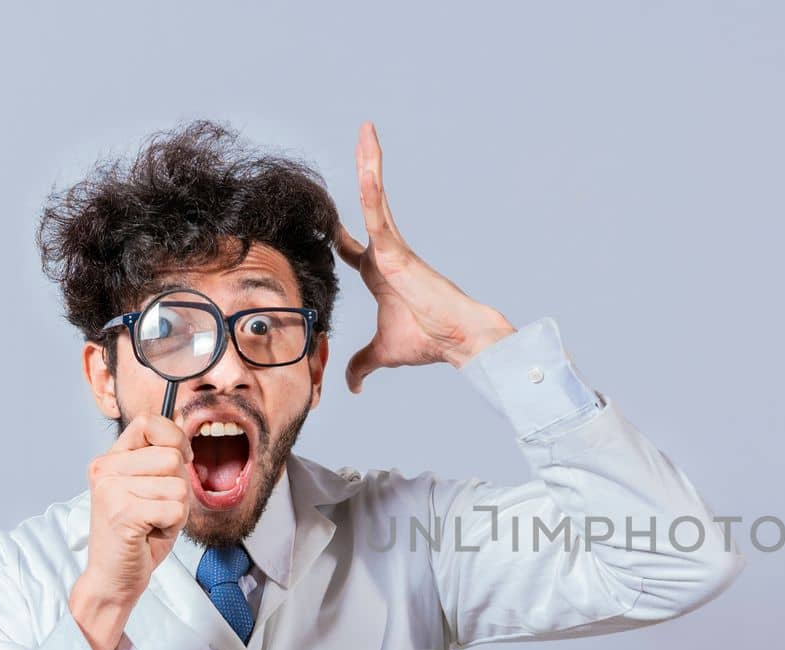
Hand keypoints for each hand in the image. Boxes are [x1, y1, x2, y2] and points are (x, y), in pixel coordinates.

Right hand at [70, 414, 193, 649]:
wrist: (113, 578)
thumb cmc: (136, 535)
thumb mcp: (150, 489)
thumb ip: (162, 459)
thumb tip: (186, 426)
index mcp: (110, 459)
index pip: (149, 422)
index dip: (175, 438)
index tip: (180, 461)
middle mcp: (106, 470)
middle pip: (172, 457)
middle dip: (179, 487)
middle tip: (157, 508)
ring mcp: (112, 491)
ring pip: (178, 485)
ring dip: (176, 509)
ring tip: (152, 522)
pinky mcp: (123, 513)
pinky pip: (176, 509)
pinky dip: (173, 525)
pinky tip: (151, 533)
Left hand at [335, 121, 516, 392]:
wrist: (458, 339)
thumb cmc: (428, 342)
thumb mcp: (382, 353)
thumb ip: (361, 364)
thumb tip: (349, 385)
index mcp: (382, 274)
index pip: (353, 247)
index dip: (337, 235)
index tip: (326, 224)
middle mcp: (387, 254)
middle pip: (367, 208)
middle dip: (364, 174)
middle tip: (362, 140)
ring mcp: (392, 247)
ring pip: (374, 197)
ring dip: (370, 162)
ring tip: (366, 130)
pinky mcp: (395, 247)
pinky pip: (377, 209)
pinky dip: (370, 184)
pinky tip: (365, 159)